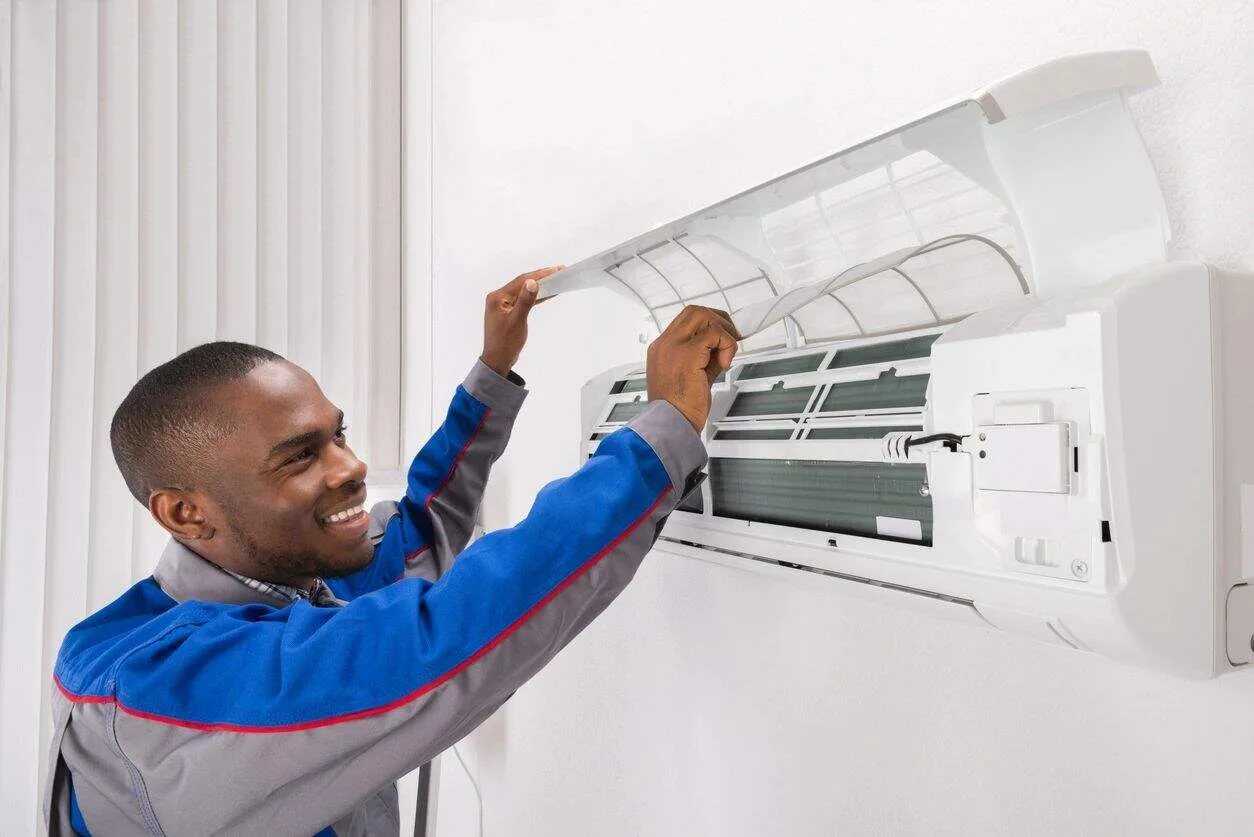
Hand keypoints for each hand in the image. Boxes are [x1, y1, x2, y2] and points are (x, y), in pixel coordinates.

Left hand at [480, 266, 561, 376]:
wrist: (498, 360)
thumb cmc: (505, 343)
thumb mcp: (517, 321)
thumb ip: (525, 301)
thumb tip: (533, 282)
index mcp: (497, 298)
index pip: (521, 281)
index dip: (540, 274)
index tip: (556, 270)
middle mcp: (498, 298)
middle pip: (523, 283)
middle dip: (541, 277)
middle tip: (559, 271)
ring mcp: (503, 305)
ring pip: (524, 291)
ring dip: (539, 286)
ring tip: (556, 279)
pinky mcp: (509, 311)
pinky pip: (524, 300)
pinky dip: (535, 297)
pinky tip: (547, 293)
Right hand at [646, 306, 739, 432]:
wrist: (671, 425)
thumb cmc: (679, 409)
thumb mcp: (693, 376)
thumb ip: (706, 358)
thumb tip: (724, 347)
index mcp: (662, 349)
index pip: (686, 322)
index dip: (709, 324)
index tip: (723, 336)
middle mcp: (664, 344)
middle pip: (694, 311)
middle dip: (719, 320)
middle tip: (732, 337)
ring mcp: (673, 347)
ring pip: (703, 315)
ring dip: (723, 330)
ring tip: (728, 352)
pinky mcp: (687, 354)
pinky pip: (714, 333)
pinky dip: (726, 344)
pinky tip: (725, 363)